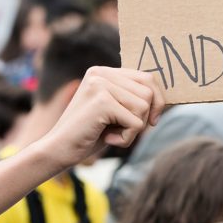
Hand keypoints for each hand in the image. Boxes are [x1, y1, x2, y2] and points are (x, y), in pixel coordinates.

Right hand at [36, 67, 163, 168]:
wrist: (58, 150)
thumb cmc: (89, 133)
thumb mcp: (115, 111)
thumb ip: (133, 98)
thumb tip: (164, 98)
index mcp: (104, 72)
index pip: (147, 77)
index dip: (157, 101)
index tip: (152, 120)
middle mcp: (101, 73)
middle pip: (149, 92)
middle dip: (144, 117)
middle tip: (125, 130)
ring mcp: (100, 85)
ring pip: (144, 107)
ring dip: (134, 129)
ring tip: (113, 133)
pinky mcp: (102, 102)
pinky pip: (135, 122)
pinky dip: (127, 138)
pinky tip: (109, 139)